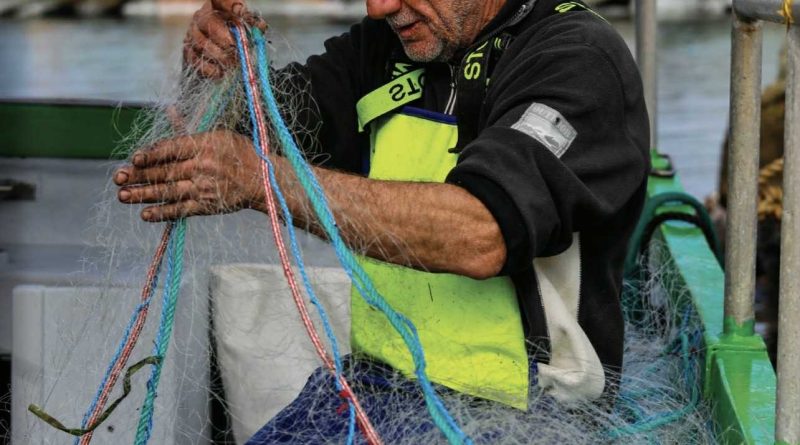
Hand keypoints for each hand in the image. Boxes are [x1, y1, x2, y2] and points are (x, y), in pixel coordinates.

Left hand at [114, 130, 264, 221]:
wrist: (262, 180)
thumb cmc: (239, 152)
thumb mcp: (218, 134)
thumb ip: (190, 128)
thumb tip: (169, 111)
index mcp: (205, 146)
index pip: (172, 150)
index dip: (151, 155)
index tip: (134, 158)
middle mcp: (203, 167)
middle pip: (165, 171)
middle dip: (140, 175)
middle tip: (118, 178)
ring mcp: (204, 188)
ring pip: (168, 191)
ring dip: (144, 194)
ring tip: (123, 196)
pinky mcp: (207, 206)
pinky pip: (181, 210)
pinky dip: (163, 213)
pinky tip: (145, 214)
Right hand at [184, 0, 267, 77]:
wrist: (219, 55)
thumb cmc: (234, 37)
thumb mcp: (245, 26)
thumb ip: (251, 24)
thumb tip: (260, 27)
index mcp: (216, 7)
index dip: (230, 3)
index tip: (240, 11)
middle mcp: (201, 17)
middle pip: (208, 22)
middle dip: (225, 38)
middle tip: (237, 49)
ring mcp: (192, 33)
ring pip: (201, 43)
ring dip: (219, 56)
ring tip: (232, 63)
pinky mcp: (187, 50)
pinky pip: (194, 59)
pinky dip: (208, 68)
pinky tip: (220, 72)